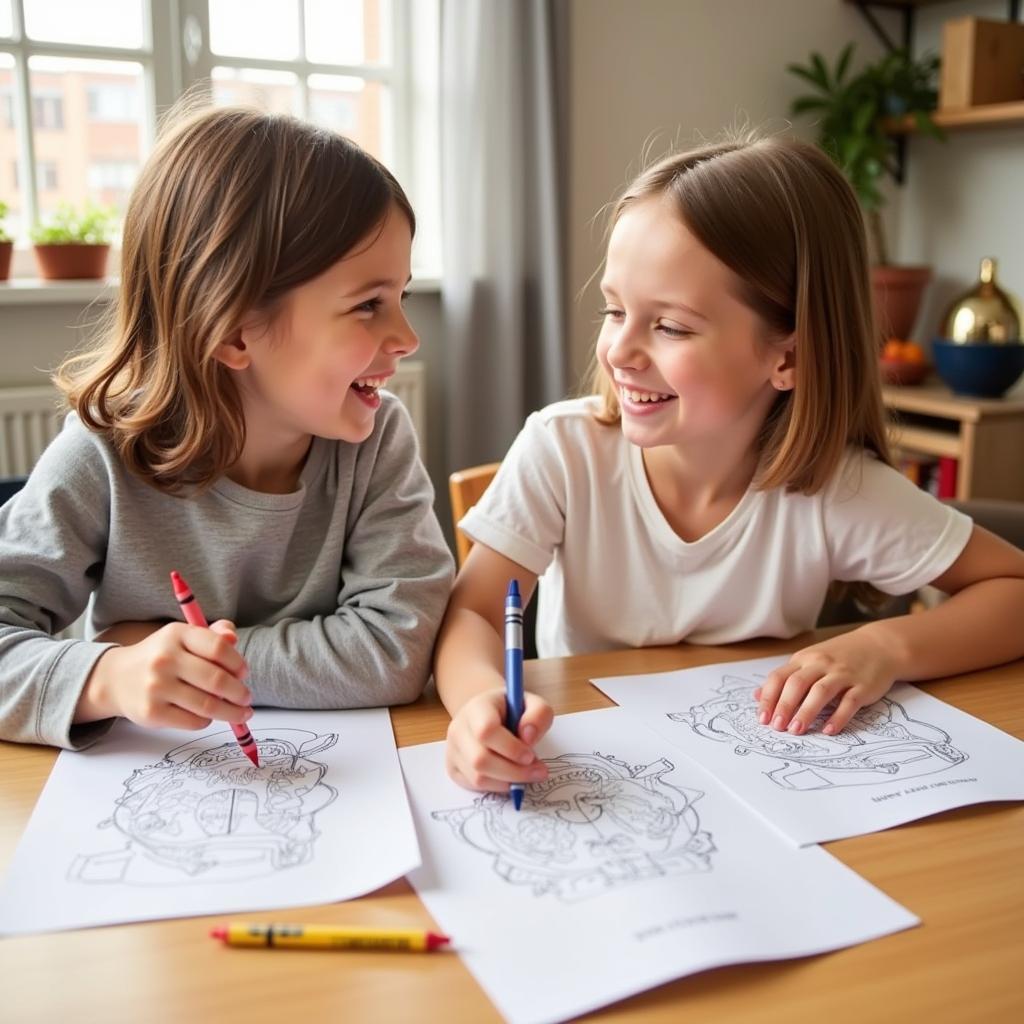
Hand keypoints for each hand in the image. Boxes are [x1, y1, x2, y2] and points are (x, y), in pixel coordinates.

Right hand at [77, 620, 250, 730]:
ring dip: (231, 712)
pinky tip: (210, 716)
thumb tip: (233, 638)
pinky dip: (208, 720)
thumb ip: (212, 635)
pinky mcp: (152, 713)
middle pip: (217, 680)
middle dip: (240, 693)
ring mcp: (156, 687)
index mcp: (177, 634)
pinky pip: (194, 721)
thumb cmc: (162, 657)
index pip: (218, 647)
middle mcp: (165, 659)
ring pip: (208, 705)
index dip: (238, 663)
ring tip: (240, 712)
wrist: (116, 678)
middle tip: (246, 698)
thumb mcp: (183, 638)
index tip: (244, 673)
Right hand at [445, 688, 553, 792]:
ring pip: (478, 777)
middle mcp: (459, 729)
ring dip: (508, 782)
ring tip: (528, 775)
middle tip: (538, 771)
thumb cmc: (512, 710)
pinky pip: (474, 786)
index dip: (510, 748)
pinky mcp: (453, 768)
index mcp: (476, 708)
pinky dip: (497, 787)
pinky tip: (511, 778)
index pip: (486, 731)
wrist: (488, 715)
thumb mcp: (532, 703)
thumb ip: (537, 715)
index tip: (531, 755)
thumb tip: (528, 738)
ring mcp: (453, 750)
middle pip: (480, 759)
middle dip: (513, 771)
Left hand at [753, 628, 901, 735]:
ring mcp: (842, 674)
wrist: (880, 646)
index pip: (779, 677)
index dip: (769, 698)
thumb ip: (785, 678)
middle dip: (784, 706)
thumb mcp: (808, 661)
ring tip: (796, 730)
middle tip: (777, 727)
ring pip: (820, 692)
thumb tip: (756, 696)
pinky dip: (838, 717)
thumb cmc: (839, 657)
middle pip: (797, 684)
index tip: (762, 718)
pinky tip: (829, 730)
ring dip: (806, 712)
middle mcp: (821, 664)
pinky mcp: (862, 686)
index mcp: (804, 659)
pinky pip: (849, 702)